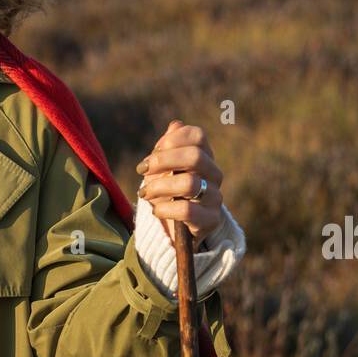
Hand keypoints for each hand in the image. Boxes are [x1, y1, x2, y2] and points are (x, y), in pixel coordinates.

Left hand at [136, 120, 223, 249]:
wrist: (175, 231)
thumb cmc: (167, 196)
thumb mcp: (161, 171)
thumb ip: (166, 149)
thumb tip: (175, 125)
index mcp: (204, 157)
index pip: (197, 136)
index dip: (171, 140)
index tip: (151, 155)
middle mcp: (214, 175)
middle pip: (195, 156)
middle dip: (162, 161)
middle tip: (142, 170)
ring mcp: (215, 197)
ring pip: (190, 183)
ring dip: (159, 187)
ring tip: (145, 193)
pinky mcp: (211, 221)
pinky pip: (188, 211)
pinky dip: (165, 209)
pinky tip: (156, 211)